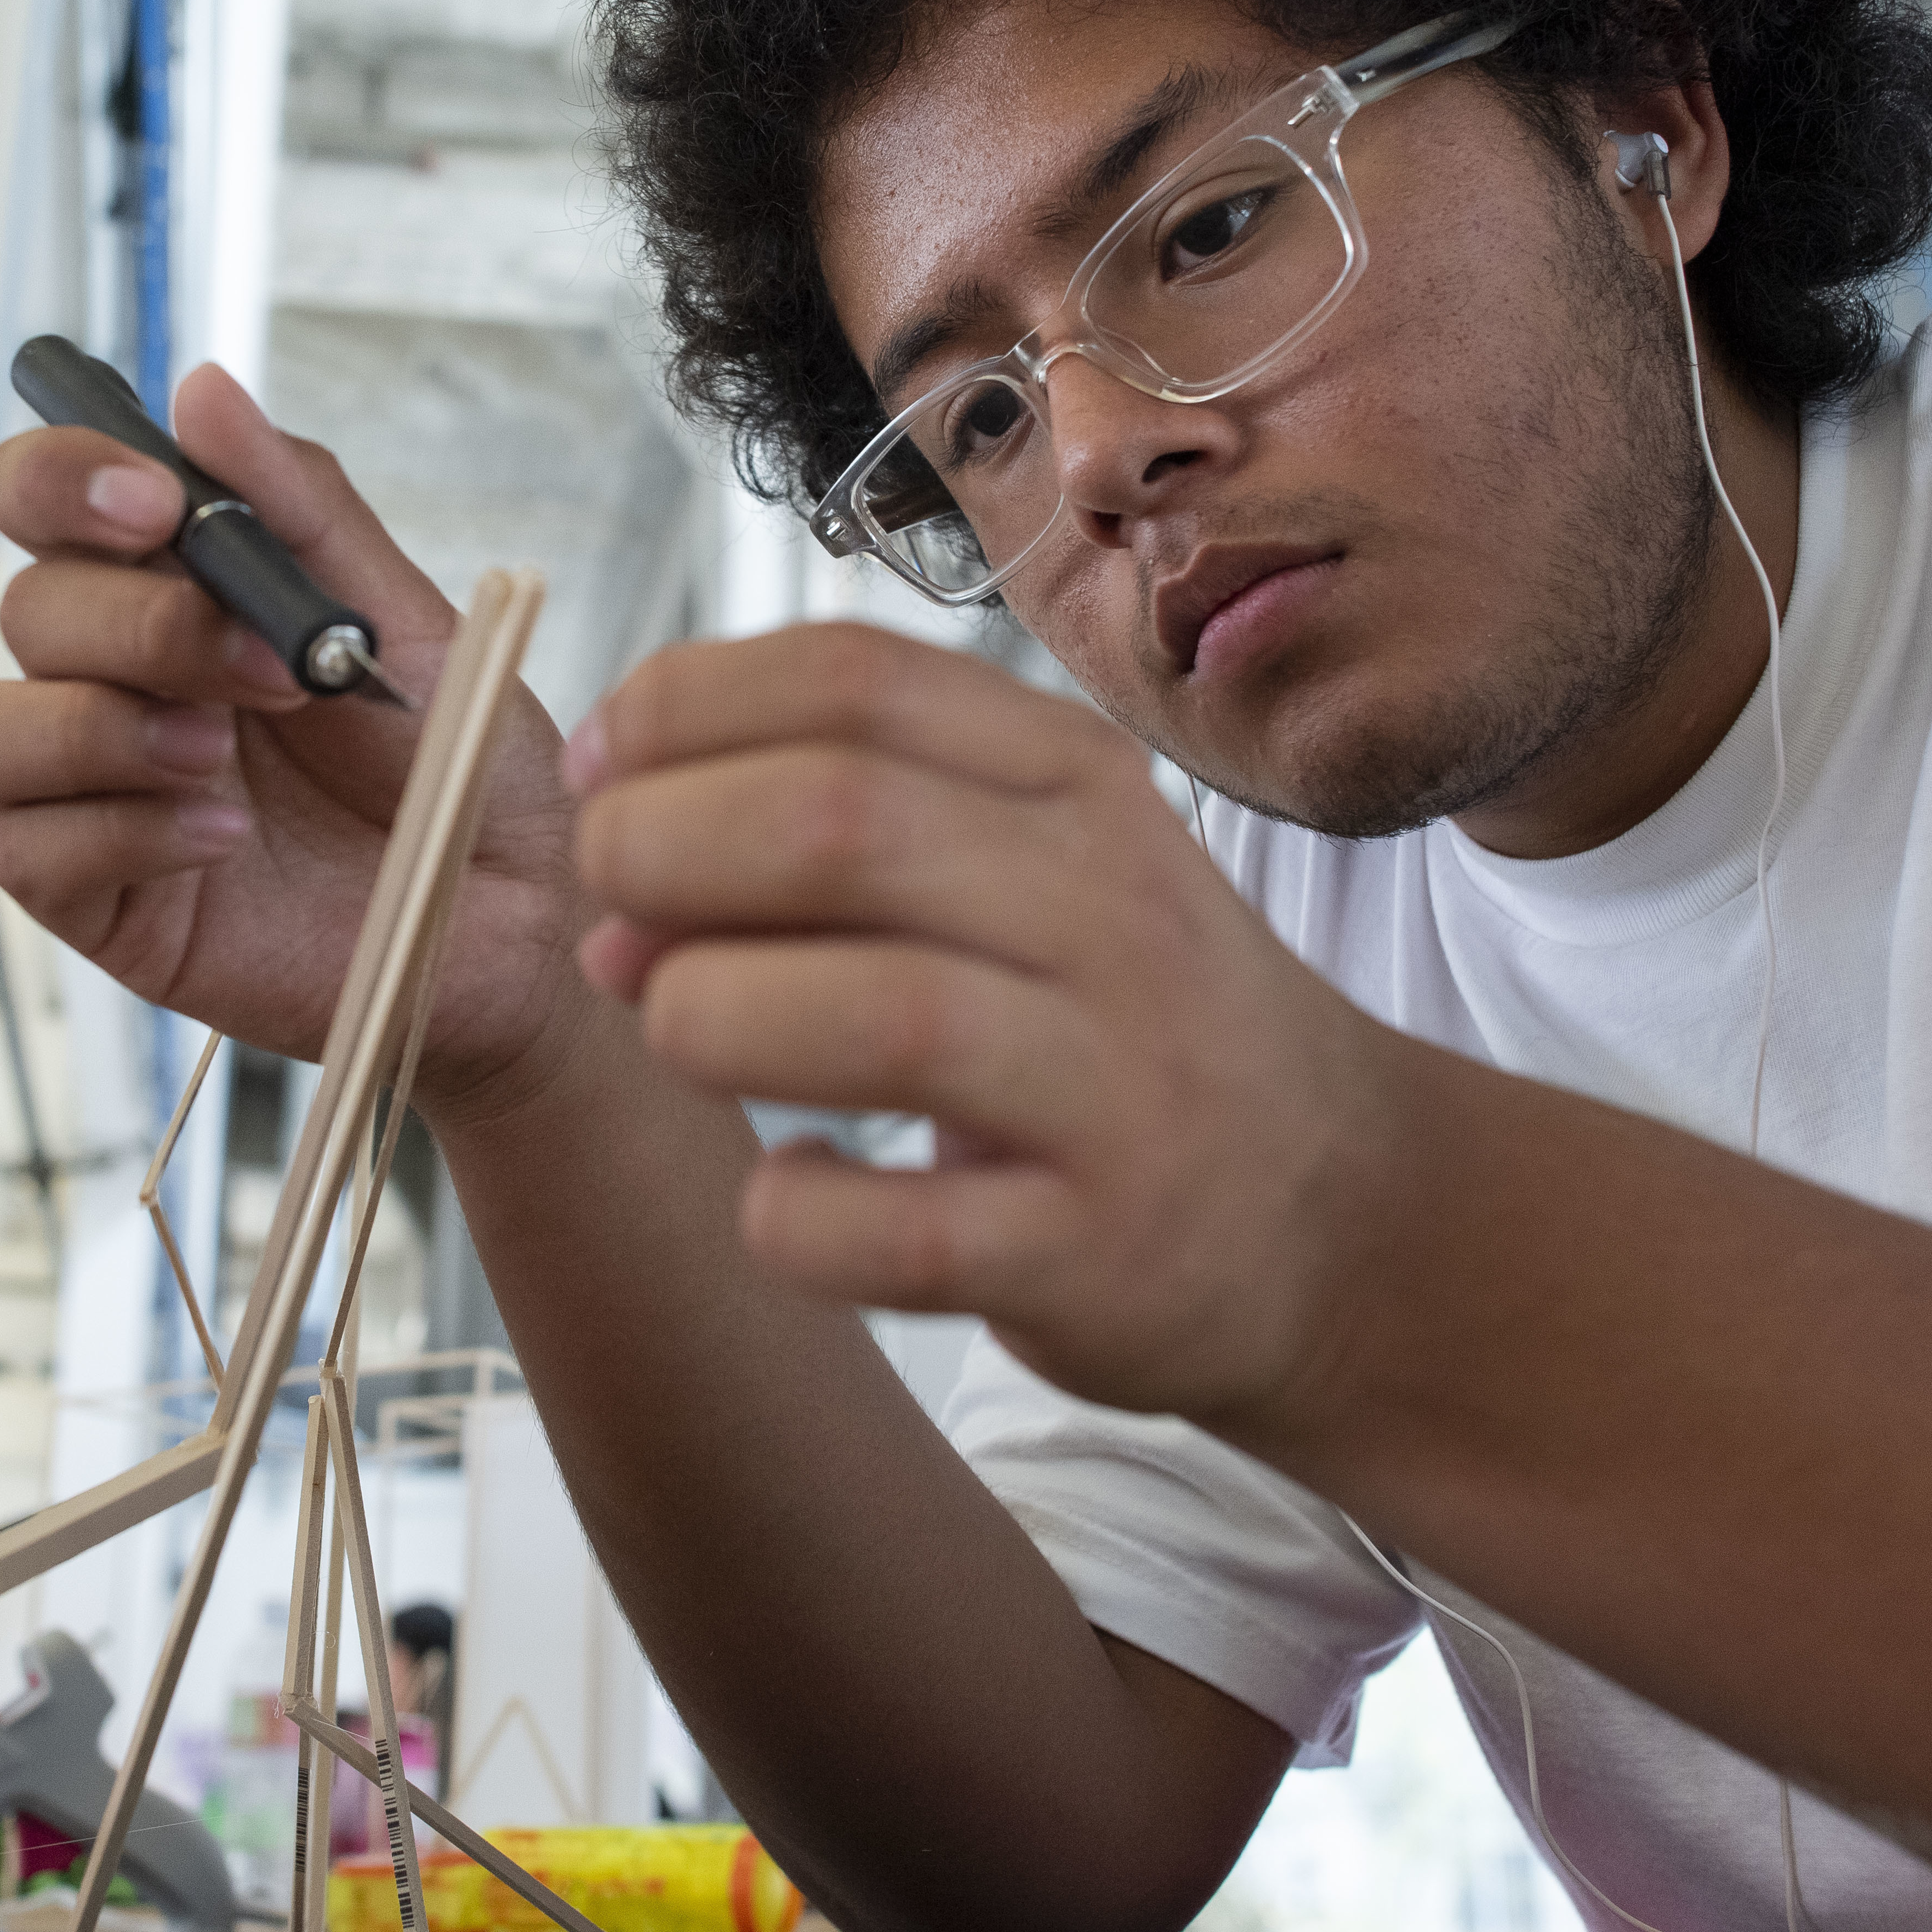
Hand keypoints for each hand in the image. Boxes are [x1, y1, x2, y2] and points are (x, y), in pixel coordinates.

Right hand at [0, 364, 590, 1112]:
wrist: (512, 916)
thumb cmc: (461, 764)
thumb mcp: (405, 619)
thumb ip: (299, 507)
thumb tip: (201, 386)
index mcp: (173, 590)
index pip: (40, 500)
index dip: (58, 480)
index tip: (150, 501)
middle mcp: (115, 681)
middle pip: (26, 609)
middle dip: (139, 624)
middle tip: (267, 668)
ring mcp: (97, 791)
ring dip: (93, 728)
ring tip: (217, 754)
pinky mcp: (101, 897)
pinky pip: (24, 851)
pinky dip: (121, 830)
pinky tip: (223, 840)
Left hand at [565, 622, 1411, 1430]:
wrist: (1330, 1211)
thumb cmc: (1108, 1016)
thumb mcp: (1019, 864)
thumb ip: (827, 827)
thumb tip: (607, 882)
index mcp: (1072, 782)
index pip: (850, 678)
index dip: (677, 711)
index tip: (601, 775)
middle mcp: (1108, 912)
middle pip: (838, 822)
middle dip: (662, 853)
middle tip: (613, 923)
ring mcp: (1113, 1089)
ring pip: (877, 1016)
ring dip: (709, 1018)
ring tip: (681, 1033)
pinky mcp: (1092, 1254)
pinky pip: (897, 1232)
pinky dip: (792, 1213)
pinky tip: (785, 1191)